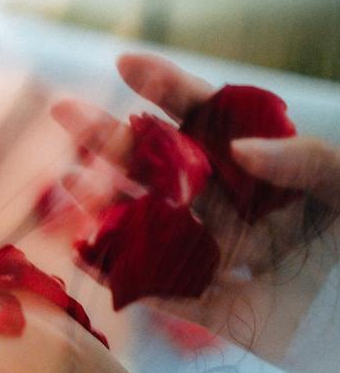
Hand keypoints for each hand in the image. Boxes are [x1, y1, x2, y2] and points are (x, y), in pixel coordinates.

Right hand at [51, 52, 339, 365]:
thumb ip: (307, 160)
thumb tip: (239, 150)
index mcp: (259, 166)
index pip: (205, 118)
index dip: (164, 88)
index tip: (126, 63)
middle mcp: (228, 204)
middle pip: (158, 164)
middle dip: (110, 137)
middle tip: (64, 112)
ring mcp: (215, 255)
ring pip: (145, 223)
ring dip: (102, 203)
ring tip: (66, 181)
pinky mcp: (212, 309)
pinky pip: (157, 291)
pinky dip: (116, 276)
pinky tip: (81, 254)